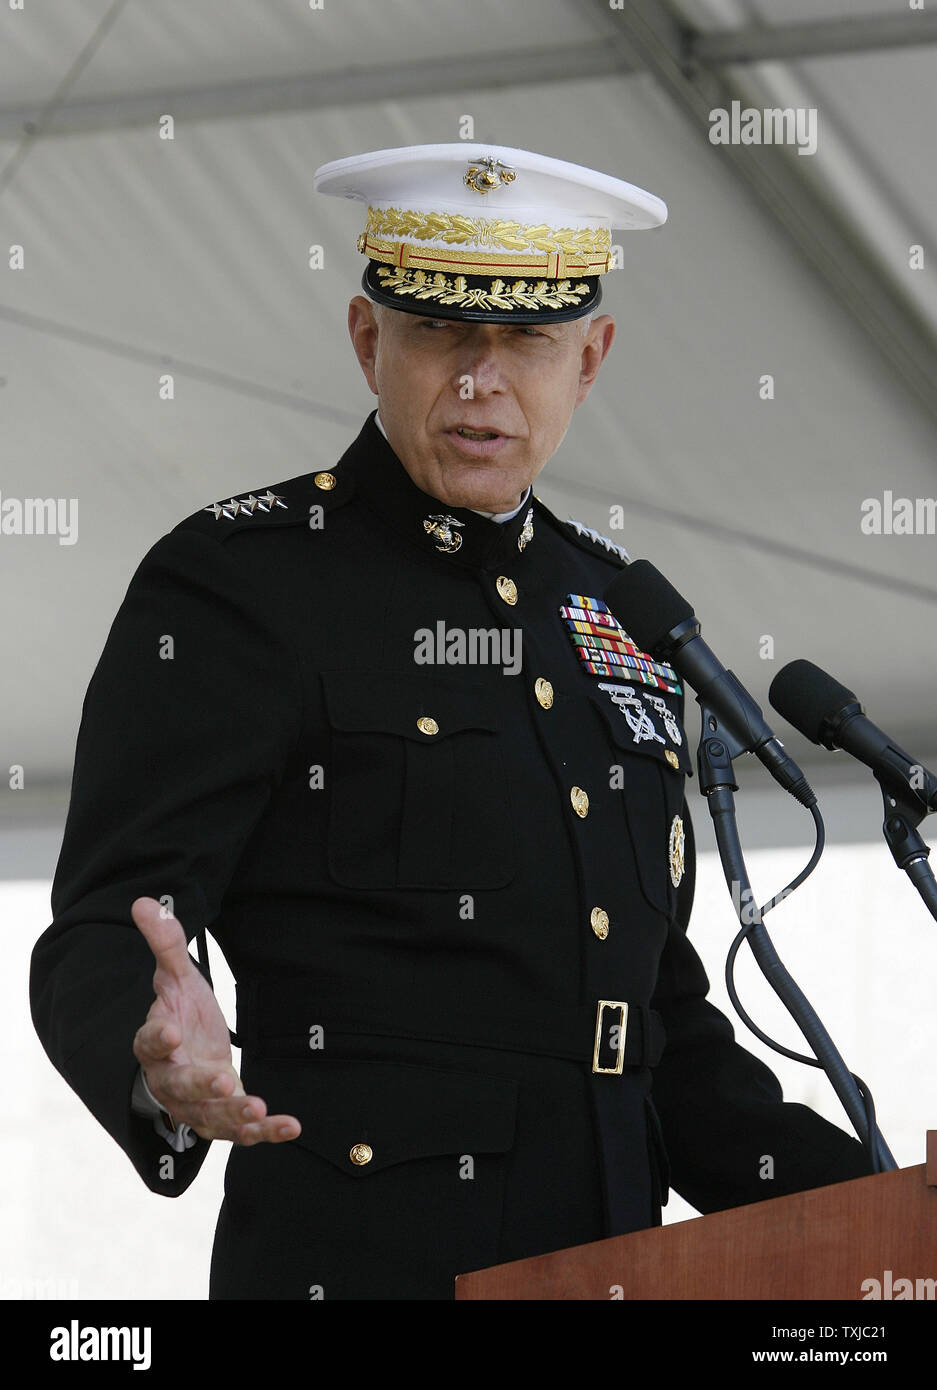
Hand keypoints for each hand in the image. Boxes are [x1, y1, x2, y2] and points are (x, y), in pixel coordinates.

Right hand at [131, 896, 300, 1144]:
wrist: (190, 1054)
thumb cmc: (181, 1013)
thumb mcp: (177, 977)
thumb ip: (165, 945)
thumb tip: (145, 901)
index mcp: (154, 1044)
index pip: (148, 1044)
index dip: (156, 1038)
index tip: (169, 1030)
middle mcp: (171, 1081)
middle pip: (180, 1089)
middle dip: (201, 1087)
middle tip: (224, 1083)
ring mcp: (196, 1106)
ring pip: (210, 1119)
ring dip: (234, 1117)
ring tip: (259, 1109)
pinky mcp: (224, 1120)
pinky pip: (242, 1132)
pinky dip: (266, 1132)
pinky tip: (293, 1126)